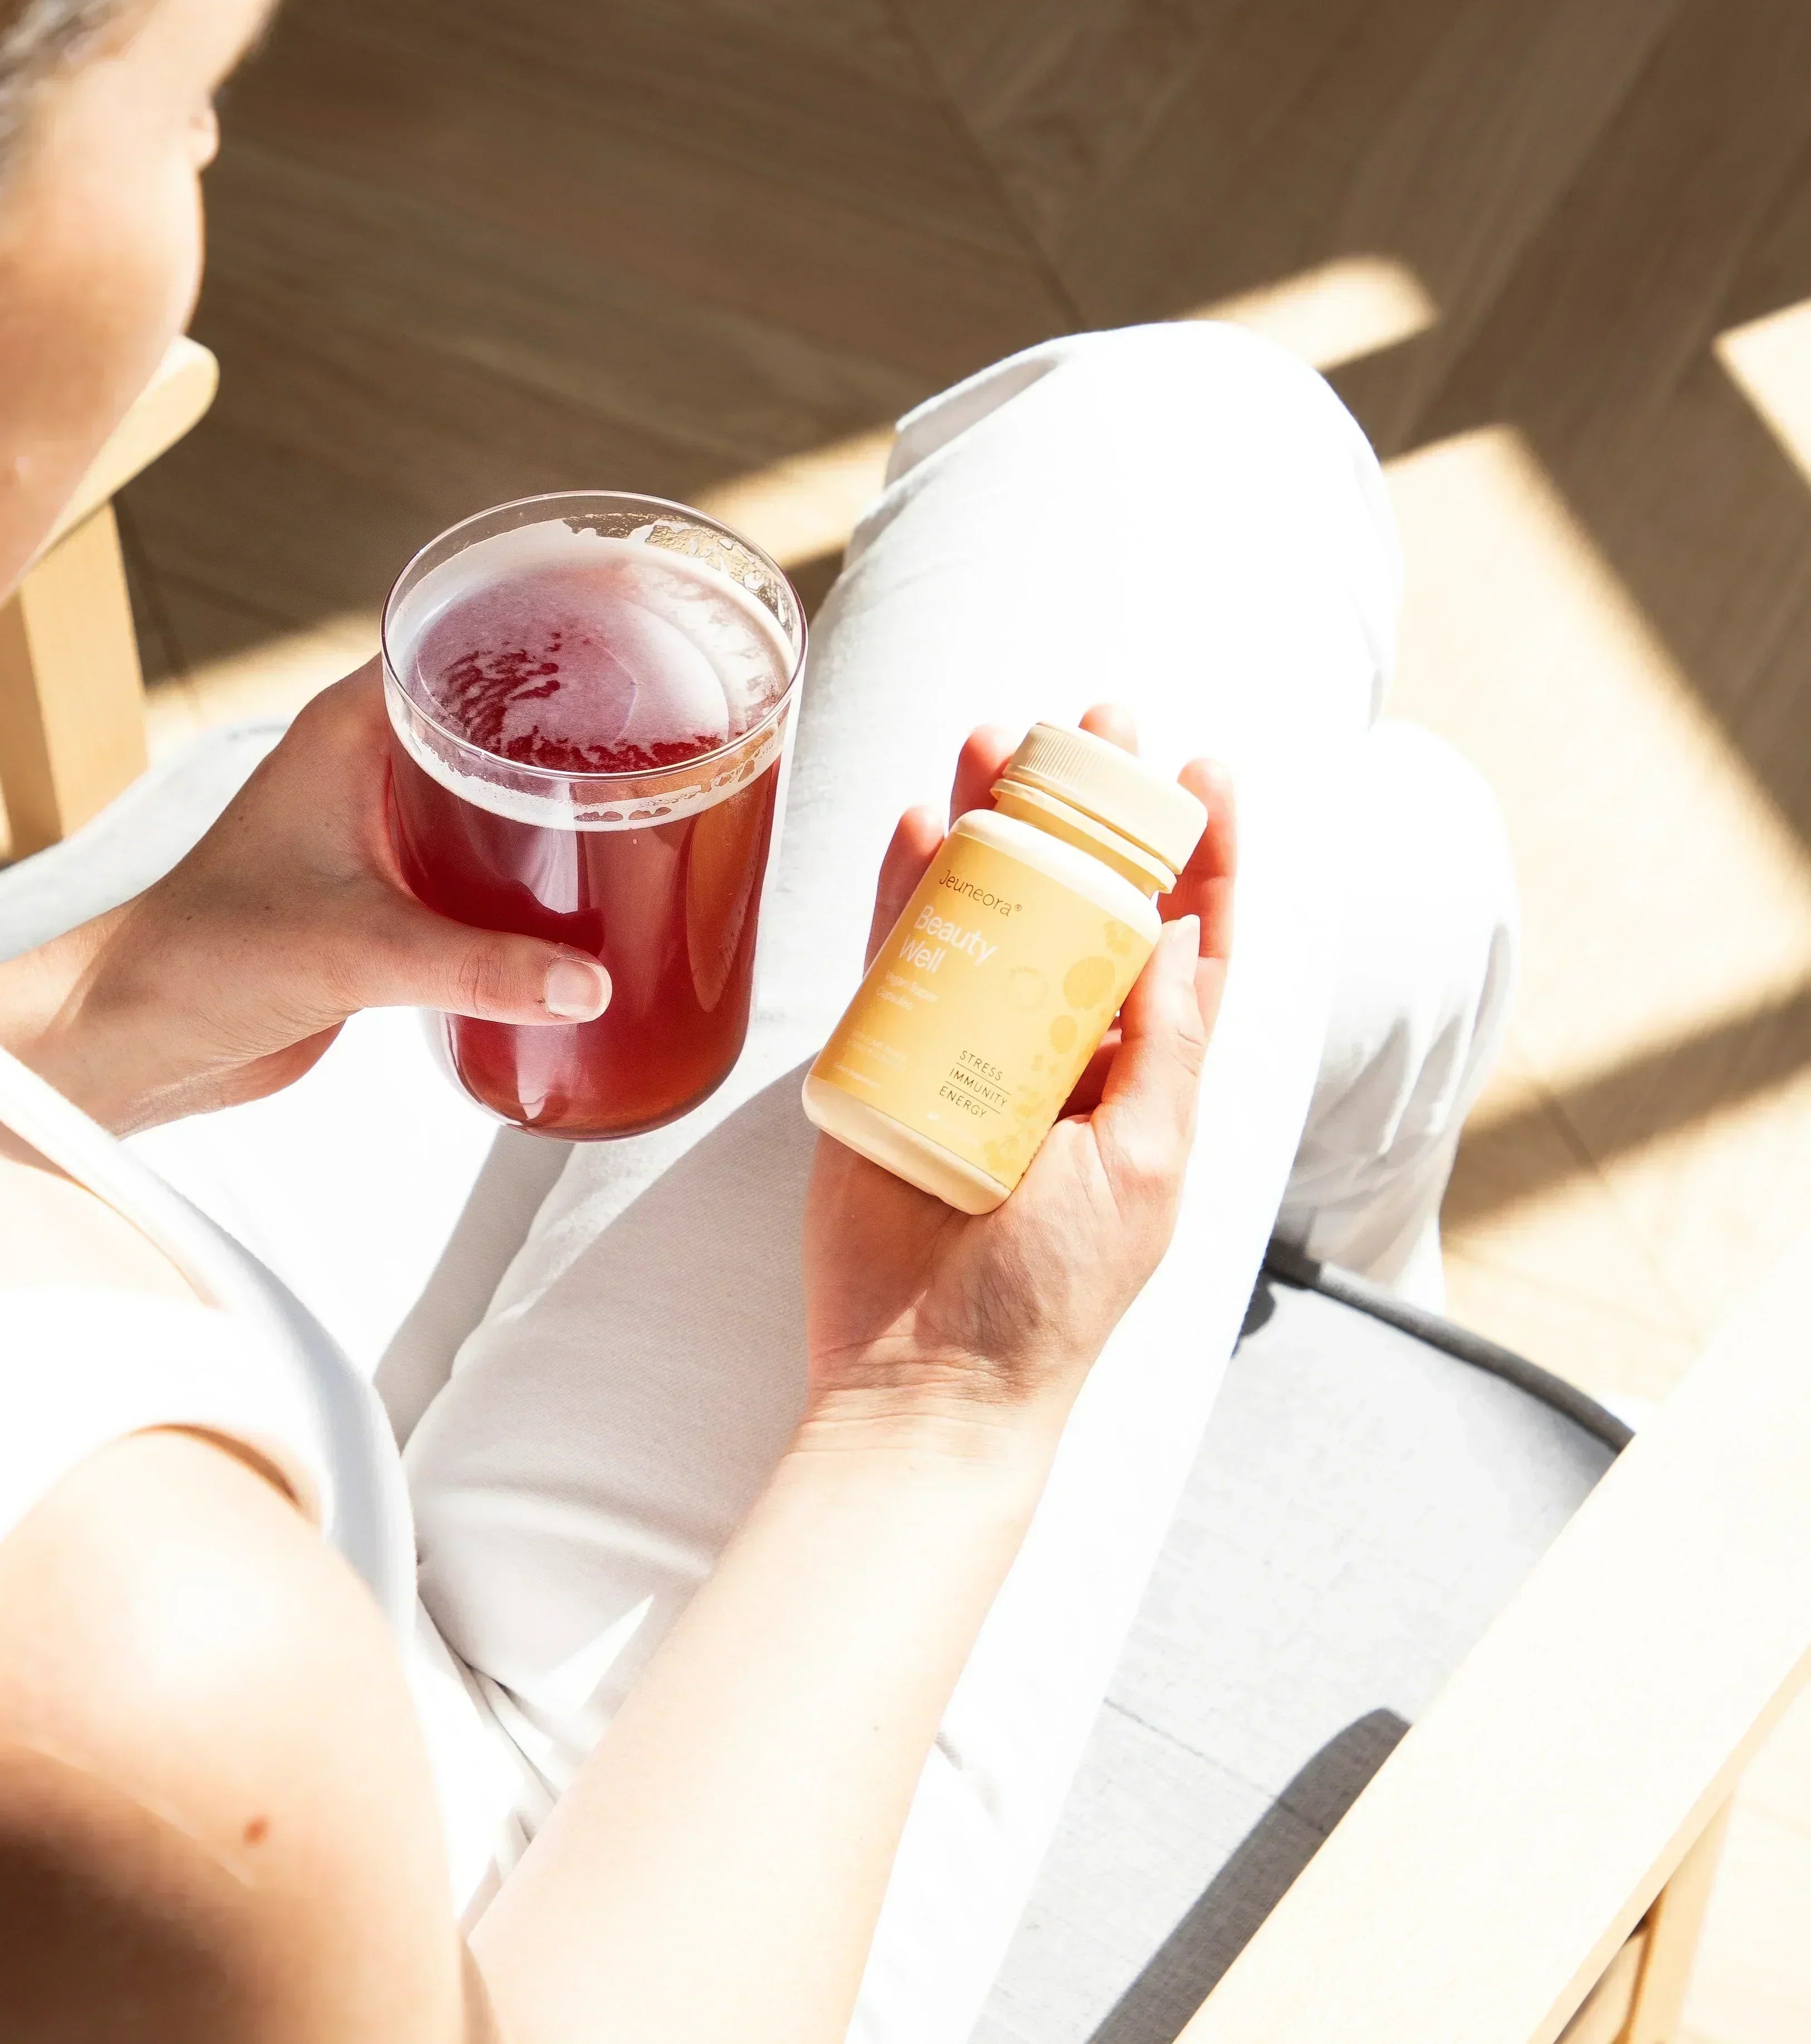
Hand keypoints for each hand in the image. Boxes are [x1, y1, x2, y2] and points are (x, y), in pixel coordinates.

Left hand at [0, 661, 611, 1131]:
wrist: (141, 1038)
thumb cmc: (204, 960)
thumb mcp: (355, 950)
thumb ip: (477, 965)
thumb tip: (590, 983)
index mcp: (351, 731)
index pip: (460, 635)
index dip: (545, 618)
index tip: (630, 618)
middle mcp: (371, 767)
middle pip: (496, 710)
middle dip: (578, 714)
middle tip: (672, 720)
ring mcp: (383, 832)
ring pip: (494, 788)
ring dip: (561, 796)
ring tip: (653, 799)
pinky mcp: (394, 899)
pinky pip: (485, 862)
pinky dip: (538, 868)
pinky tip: (595, 889)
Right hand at [800, 706, 1234, 1453]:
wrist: (927, 1378)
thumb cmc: (1053, 1294)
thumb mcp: (1146, 1165)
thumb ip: (1164, 1046)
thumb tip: (1178, 923)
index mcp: (1144, 1076)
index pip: (1188, 940)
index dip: (1205, 853)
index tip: (1209, 767)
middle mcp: (1062, 1048)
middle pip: (1080, 900)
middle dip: (1088, 808)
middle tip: (1089, 720)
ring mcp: (972, 1049)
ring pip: (988, 910)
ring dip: (993, 824)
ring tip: (992, 740)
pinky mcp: (889, 1062)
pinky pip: (898, 959)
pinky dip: (905, 891)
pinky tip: (914, 825)